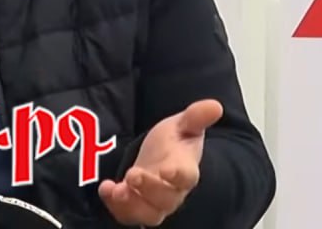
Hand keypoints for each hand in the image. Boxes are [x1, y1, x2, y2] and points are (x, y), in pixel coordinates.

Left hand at [98, 99, 222, 225]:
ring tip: (117, 191)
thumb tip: (215, 105)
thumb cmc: (174, 142)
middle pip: (166, 199)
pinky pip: (128, 215)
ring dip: (132, 204)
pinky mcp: (136, 208)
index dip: (178, 176)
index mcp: (186, 170)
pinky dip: (116, 207)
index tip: (167, 170)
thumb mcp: (183, 125)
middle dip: (149, 189)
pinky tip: (106, 189)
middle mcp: (173, 192)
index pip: (187, 178)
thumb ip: (196, 117)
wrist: (159, 157)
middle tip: (133, 175)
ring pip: (149, 214)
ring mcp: (154, 203)